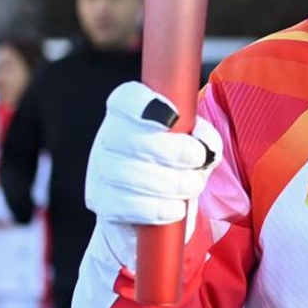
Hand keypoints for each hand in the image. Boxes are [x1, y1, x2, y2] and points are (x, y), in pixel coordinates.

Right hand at [85, 81, 222, 267]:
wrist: (149, 207)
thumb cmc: (173, 165)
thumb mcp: (192, 143)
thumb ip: (202, 136)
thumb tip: (206, 145)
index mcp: (127, 113)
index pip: (125, 99)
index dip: (144, 105)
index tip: (173, 116)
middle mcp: (108, 139)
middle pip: (128, 138)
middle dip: (170, 150)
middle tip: (197, 159)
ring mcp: (101, 172)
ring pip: (127, 173)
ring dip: (169, 182)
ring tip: (191, 185)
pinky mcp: (103, 204)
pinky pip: (126, 206)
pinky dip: (157, 208)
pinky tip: (176, 208)